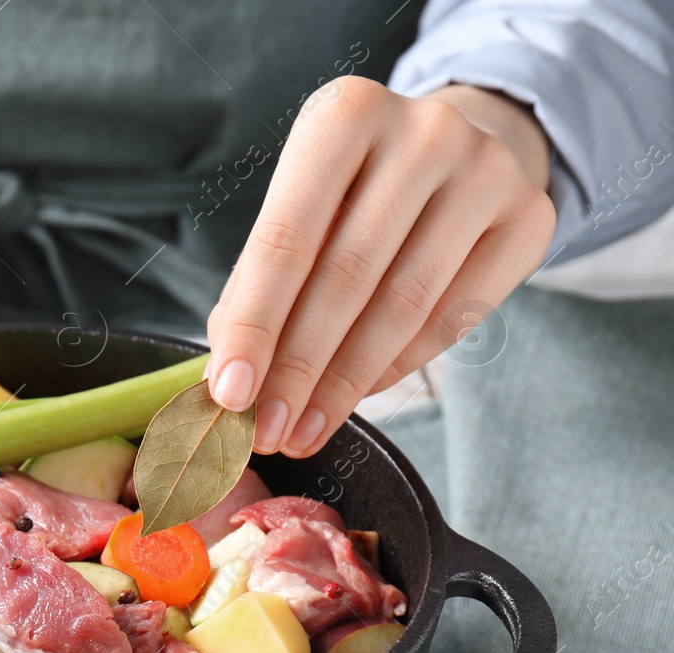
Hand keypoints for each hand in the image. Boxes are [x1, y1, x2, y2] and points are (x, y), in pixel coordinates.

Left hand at [205, 77, 556, 455]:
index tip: (228, 395)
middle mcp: (423, 131)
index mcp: (344, 115)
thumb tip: (228, 381)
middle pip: (345, 277)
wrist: (463, 153)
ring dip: (343, 384)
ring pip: (402, 305)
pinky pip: (453, 317)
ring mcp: (486, 170)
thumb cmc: (356, 193)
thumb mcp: (299, 210)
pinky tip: (357, 397)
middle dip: (296, 369)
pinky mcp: (530, 217)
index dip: (253, 326)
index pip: (285, 239)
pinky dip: (395, 367)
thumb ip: (258, 284)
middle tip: (264, 432)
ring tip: (301, 431)